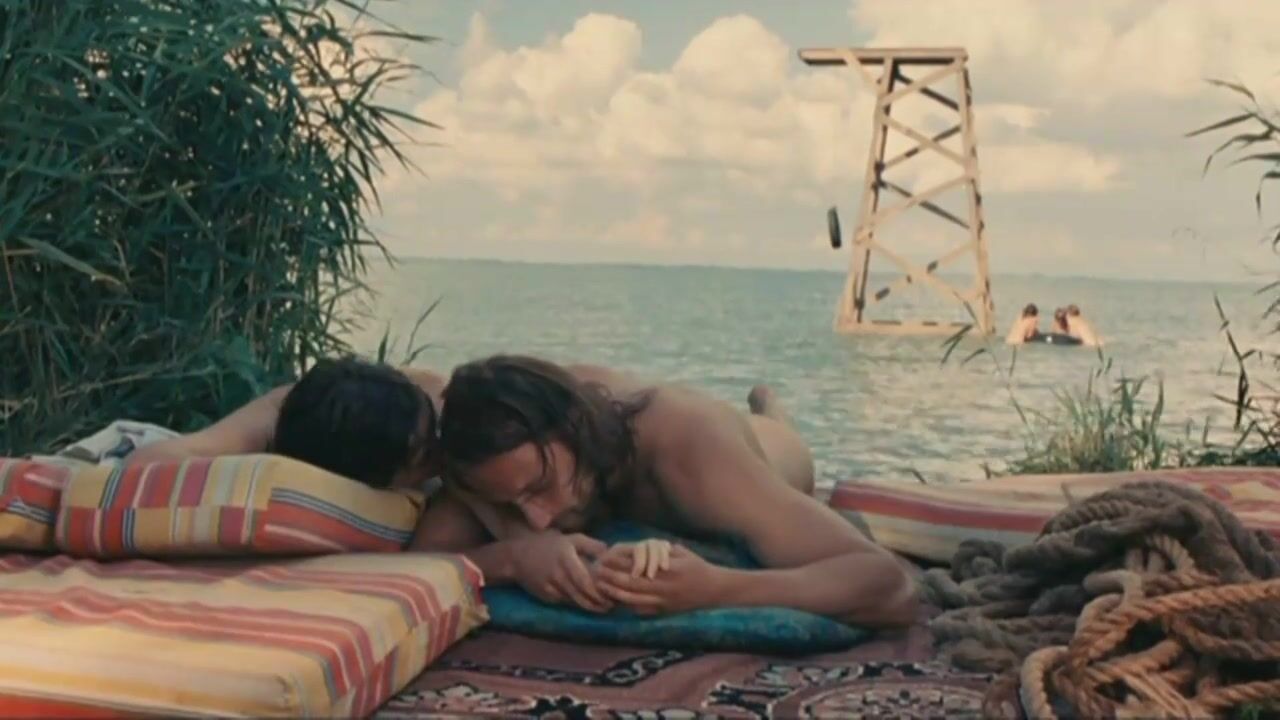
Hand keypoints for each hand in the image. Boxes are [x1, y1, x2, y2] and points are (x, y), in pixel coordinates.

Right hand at [512, 531, 613, 612]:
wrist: (518, 556)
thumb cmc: (548, 544)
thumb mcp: (570, 538)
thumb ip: (590, 545)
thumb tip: (609, 552)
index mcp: (566, 559)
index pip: (583, 580)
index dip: (597, 590)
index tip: (611, 593)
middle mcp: (558, 575)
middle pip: (580, 594)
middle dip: (597, 602)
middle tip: (612, 604)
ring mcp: (550, 588)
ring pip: (574, 601)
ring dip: (590, 606)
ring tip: (604, 607)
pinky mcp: (546, 596)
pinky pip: (565, 602)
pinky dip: (577, 604)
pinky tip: (587, 604)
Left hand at [594, 543, 724, 615]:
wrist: (714, 591)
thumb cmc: (698, 567)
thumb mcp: (681, 552)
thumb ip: (661, 551)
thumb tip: (640, 547)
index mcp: (666, 569)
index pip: (637, 565)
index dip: (619, 561)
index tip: (605, 555)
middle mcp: (663, 587)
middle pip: (630, 583)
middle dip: (611, 577)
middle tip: (596, 571)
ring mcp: (662, 601)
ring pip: (632, 599)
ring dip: (613, 592)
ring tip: (599, 585)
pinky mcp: (663, 611)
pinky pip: (640, 609)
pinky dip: (625, 604)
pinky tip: (614, 599)